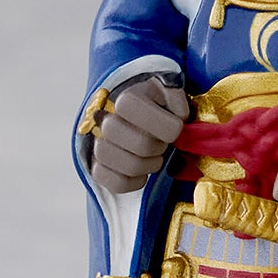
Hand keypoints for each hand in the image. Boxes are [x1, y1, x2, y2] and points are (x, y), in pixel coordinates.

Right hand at [89, 75, 188, 193]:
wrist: (136, 118)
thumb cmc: (155, 108)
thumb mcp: (168, 94)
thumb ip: (176, 97)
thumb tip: (179, 114)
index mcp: (127, 100)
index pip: (148, 116)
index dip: (169, 127)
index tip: (175, 127)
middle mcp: (107, 121)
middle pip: (142, 145)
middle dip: (160, 147)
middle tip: (163, 143)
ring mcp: (99, 145)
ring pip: (129, 166)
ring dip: (149, 165)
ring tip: (154, 157)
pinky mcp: (98, 168)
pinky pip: (116, 183)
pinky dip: (135, 182)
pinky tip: (142, 173)